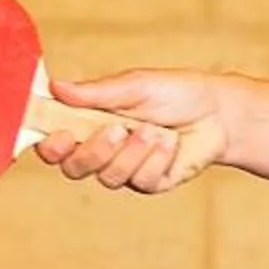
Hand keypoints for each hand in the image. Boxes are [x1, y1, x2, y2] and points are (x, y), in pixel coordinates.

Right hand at [33, 70, 233, 193]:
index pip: (55, 144)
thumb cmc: (174, 93)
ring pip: (108, 177)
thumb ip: (96, 92)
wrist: (218, 112)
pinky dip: (156, 158)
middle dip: (94, 152)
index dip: (50, 146)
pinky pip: (142, 180)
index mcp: (88, 123)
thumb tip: (56, 87)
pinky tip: (170, 142)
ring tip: (155, 130)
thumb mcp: (134, 86)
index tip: (60, 135)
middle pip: (74, 168)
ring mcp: (125, 169)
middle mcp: (102, 150)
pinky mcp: (150, 182)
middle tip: (117, 130)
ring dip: (132, 152)